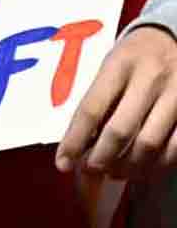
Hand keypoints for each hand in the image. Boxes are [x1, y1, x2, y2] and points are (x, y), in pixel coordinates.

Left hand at [57, 26, 176, 177]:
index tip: (62, 162)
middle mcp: (150, 78)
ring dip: (129, 166)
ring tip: (116, 172)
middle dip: (101, 158)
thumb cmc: (137, 55)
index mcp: (120, 64)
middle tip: (91, 170)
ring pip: (150, 144)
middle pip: (120, 130)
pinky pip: (176, 147)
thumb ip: (100, 97)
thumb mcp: (113, 64)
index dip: (73, 140)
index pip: (91, 109)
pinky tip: (145, 168)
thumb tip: (80, 142)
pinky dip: (158, 164)